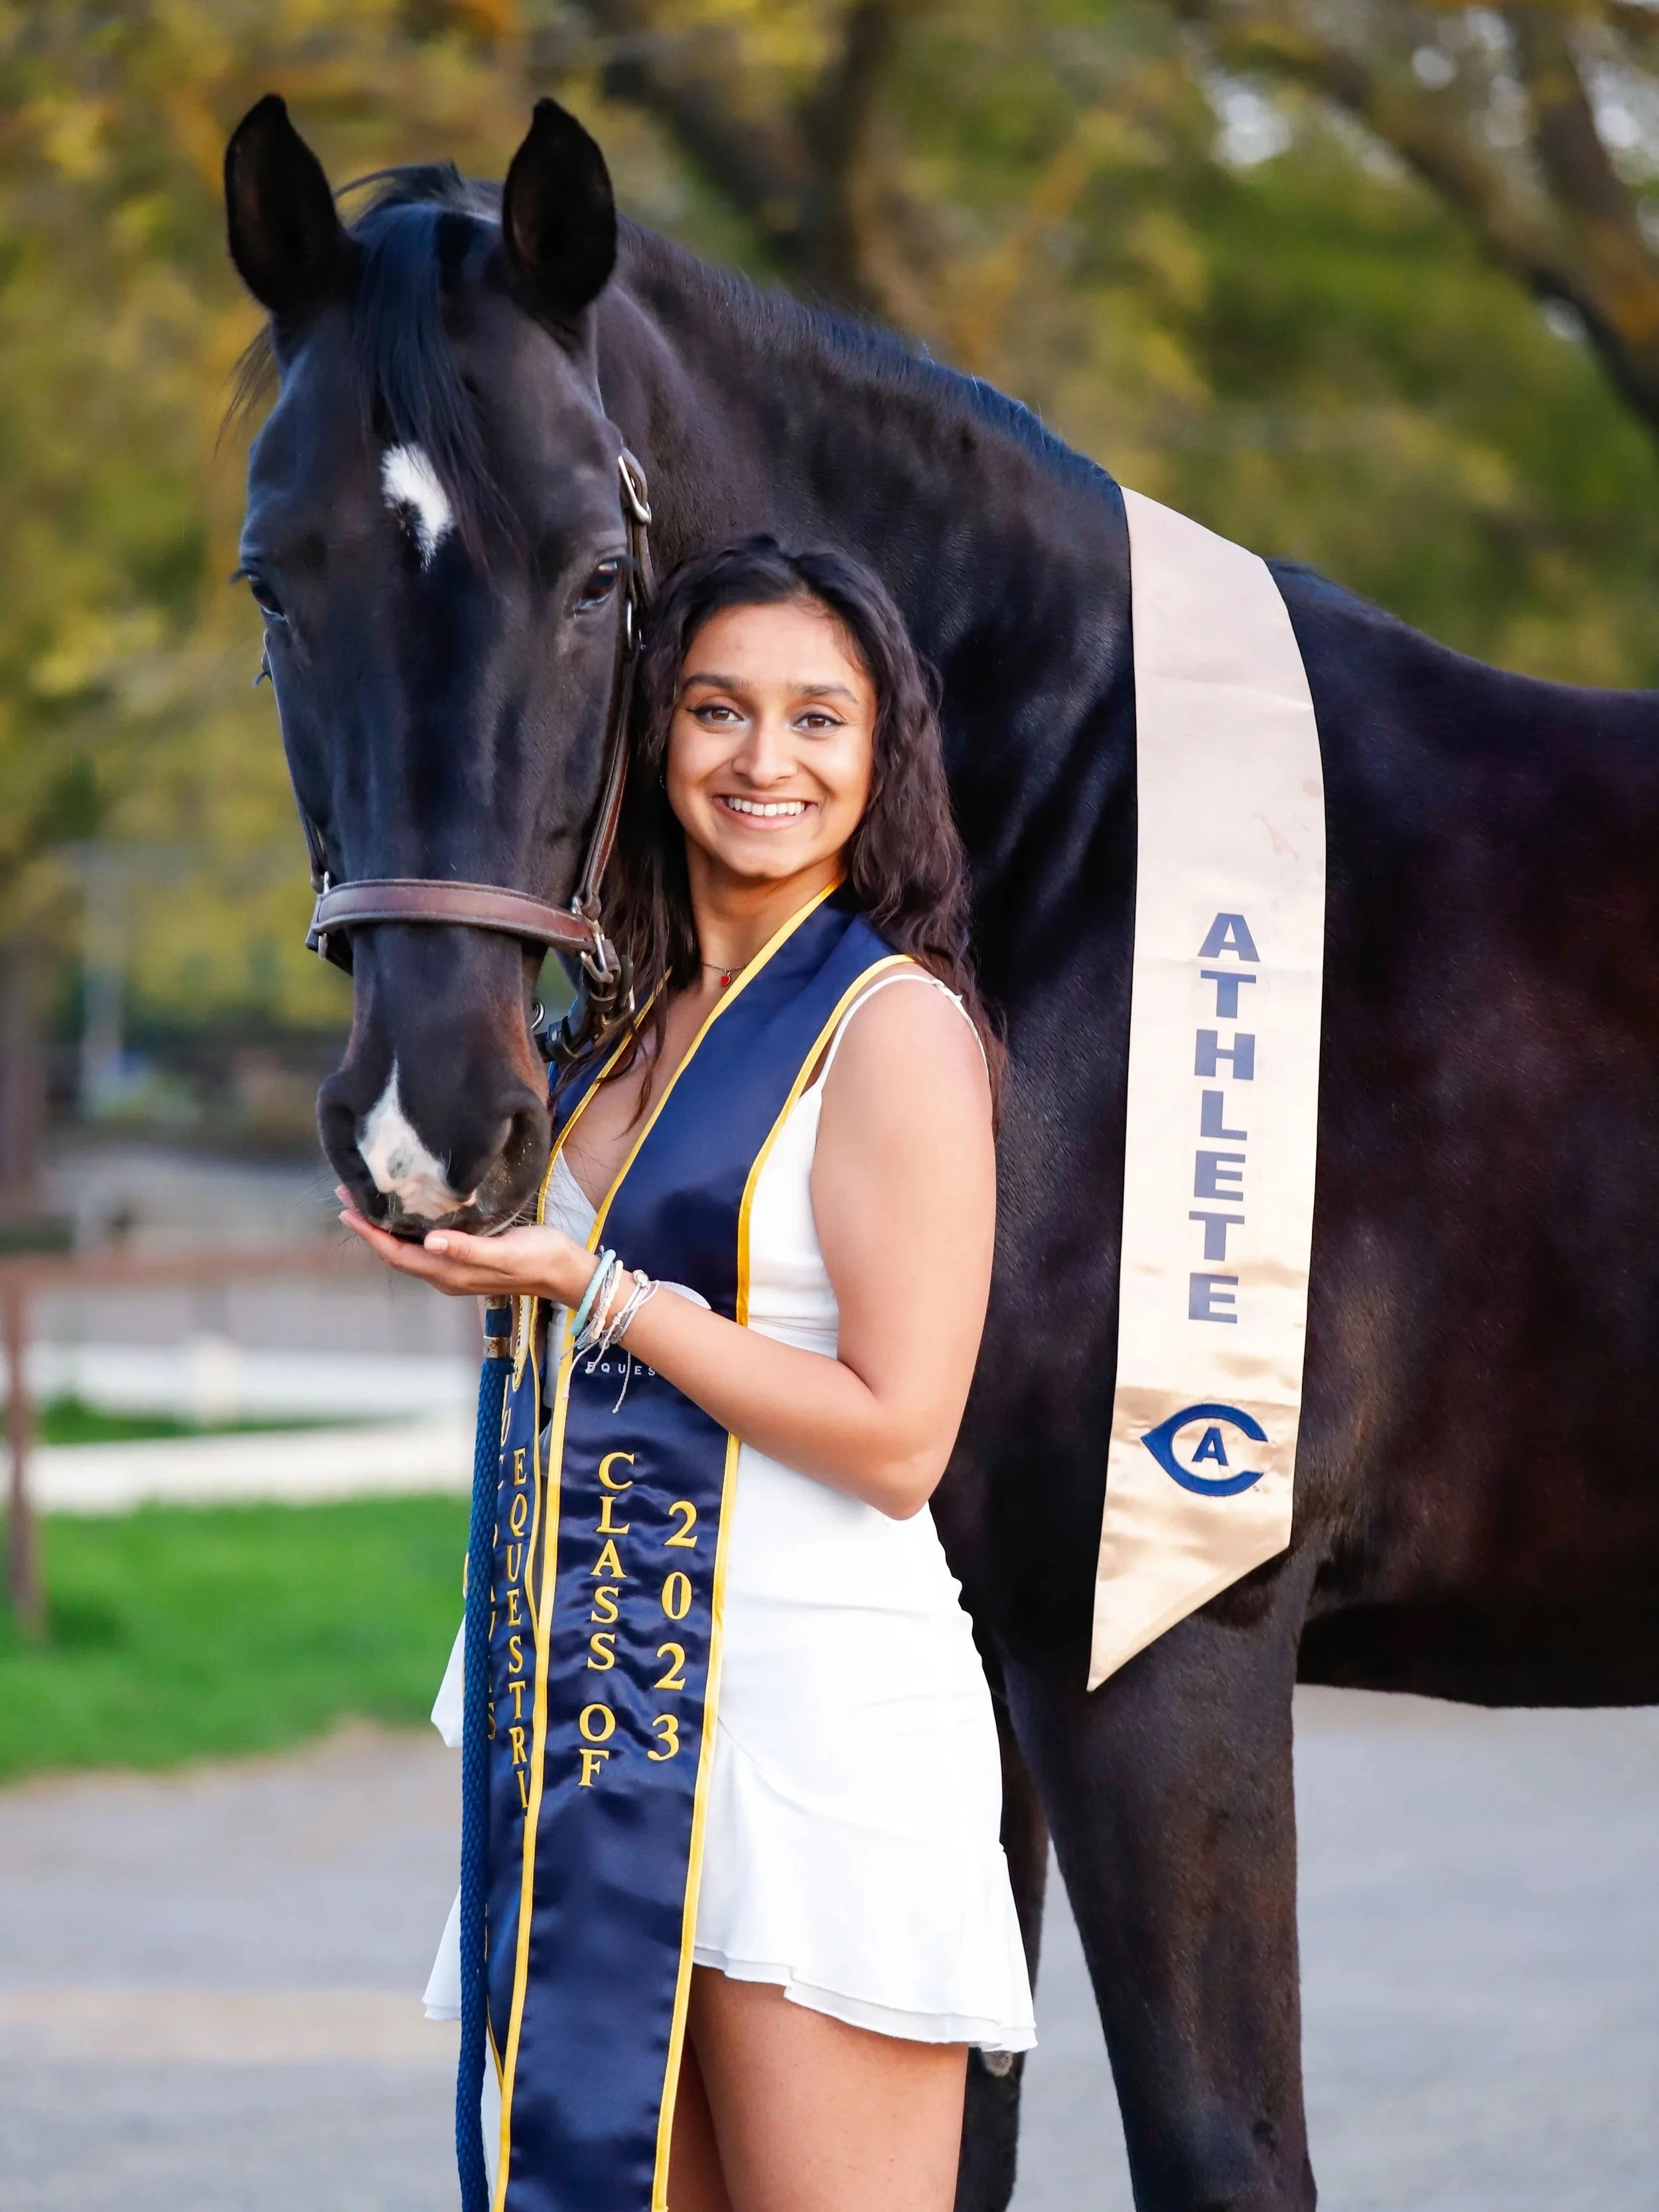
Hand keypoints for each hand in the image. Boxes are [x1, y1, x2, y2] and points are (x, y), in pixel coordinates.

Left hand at [338, 1193, 596, 1304]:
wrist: (566, 1272)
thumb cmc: (539, 1257)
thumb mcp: (505, 1251)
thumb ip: (467, 1248)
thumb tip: (429, 1242)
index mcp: (450, 1273)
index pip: (397, 1253)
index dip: (370, 1233)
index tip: (347, 1208)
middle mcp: (446, 1274)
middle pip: (395, 1251)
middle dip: (370, 1226)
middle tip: (348, 1194)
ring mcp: (455, 1268)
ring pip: (408, 1249)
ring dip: (385, 1227)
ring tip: (368, 1200)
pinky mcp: (466, 1258)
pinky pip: (424, 1245)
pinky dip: (407, 1228)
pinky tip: (407, 1211)